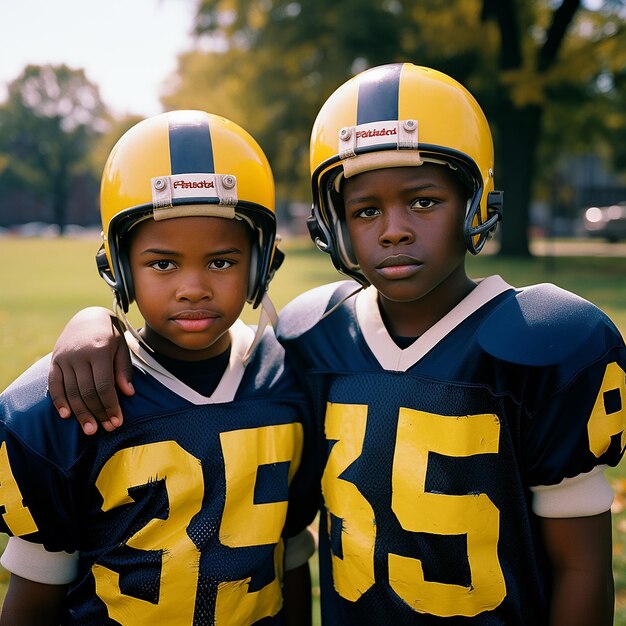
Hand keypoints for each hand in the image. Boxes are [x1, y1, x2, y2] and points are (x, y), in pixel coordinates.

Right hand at [48, 307, 133, 434]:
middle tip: (106, 429)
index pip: (104, 385)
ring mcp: (64, 358)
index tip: (117, 421)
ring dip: (80, 413)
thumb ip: (123, 370)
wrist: (87, 317)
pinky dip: (59, 401)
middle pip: (87, 392)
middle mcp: (79, 355)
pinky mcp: (54, 361)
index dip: (111, 406)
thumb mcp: (121, 348)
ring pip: (71, 391)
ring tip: (90, 429)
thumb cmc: (110, 335)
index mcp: (99, 350)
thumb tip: (128, 394)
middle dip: (98, 413)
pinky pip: (54, 385)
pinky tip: (66, 415)